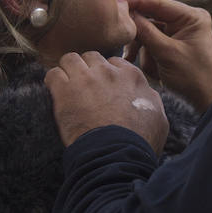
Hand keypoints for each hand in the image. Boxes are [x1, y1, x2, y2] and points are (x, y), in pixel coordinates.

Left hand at [44, 52, 168, 152]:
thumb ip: (150, 98)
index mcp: (131, 76)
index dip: (107, 74)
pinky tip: (56, 94)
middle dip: (87, 69)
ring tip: (67, 87)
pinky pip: (53, 74)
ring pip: (70, 59)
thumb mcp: (158, 117)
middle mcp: (108, 71)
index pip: (114, 62)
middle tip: (84, 87)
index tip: (103, 87)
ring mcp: (85, 78)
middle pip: (92, 57)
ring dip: (68, 71)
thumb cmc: (139, 141)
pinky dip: (53, 82)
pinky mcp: (64, 90)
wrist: (116, 154)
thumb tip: (144, 92)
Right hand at [124, 0, 211, 111]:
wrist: (204, 103)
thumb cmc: (192, 78)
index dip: (136, 2)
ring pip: (148, 33)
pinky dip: (149, 58)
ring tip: (152, 69)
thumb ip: (146, 32)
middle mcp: (186, 21)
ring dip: (145, 51)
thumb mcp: (167, 54)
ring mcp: (179, 33)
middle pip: (150, 19)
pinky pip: (152, 45)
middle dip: (140, 37)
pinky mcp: (172, 46)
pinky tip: (156, 72)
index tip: (117, 3)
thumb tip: (127, 13)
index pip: (158, 3)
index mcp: (192, 17)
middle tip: (129, 52)